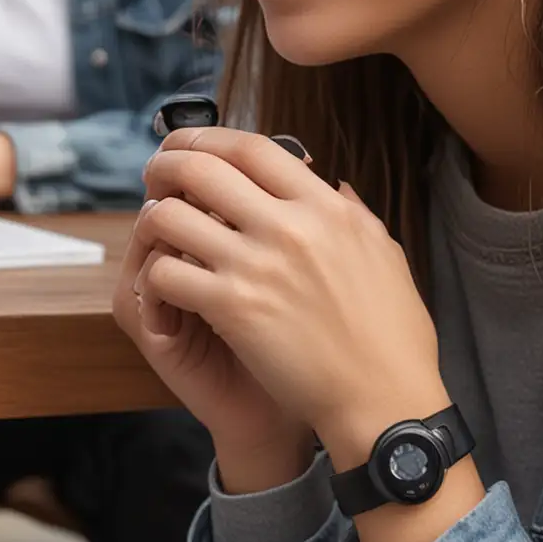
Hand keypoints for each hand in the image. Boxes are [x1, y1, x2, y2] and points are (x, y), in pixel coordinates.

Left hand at [136, 127, 446, 467]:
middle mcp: (288, 227)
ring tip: (156, 233)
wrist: (385, 403)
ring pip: (169, 216)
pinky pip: (165, 271)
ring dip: (152, 220)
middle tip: (153, 178)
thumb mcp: (384, 254)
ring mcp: (256, 266)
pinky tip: (168, 284)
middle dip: (165, 166)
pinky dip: (156, 274)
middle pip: (200, 168)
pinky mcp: (231, 308)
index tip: (187, 144)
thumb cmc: (390, 336)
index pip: (251, 147)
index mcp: (325, 208)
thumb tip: (332, 181)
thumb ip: (352, 211)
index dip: (206, 138)